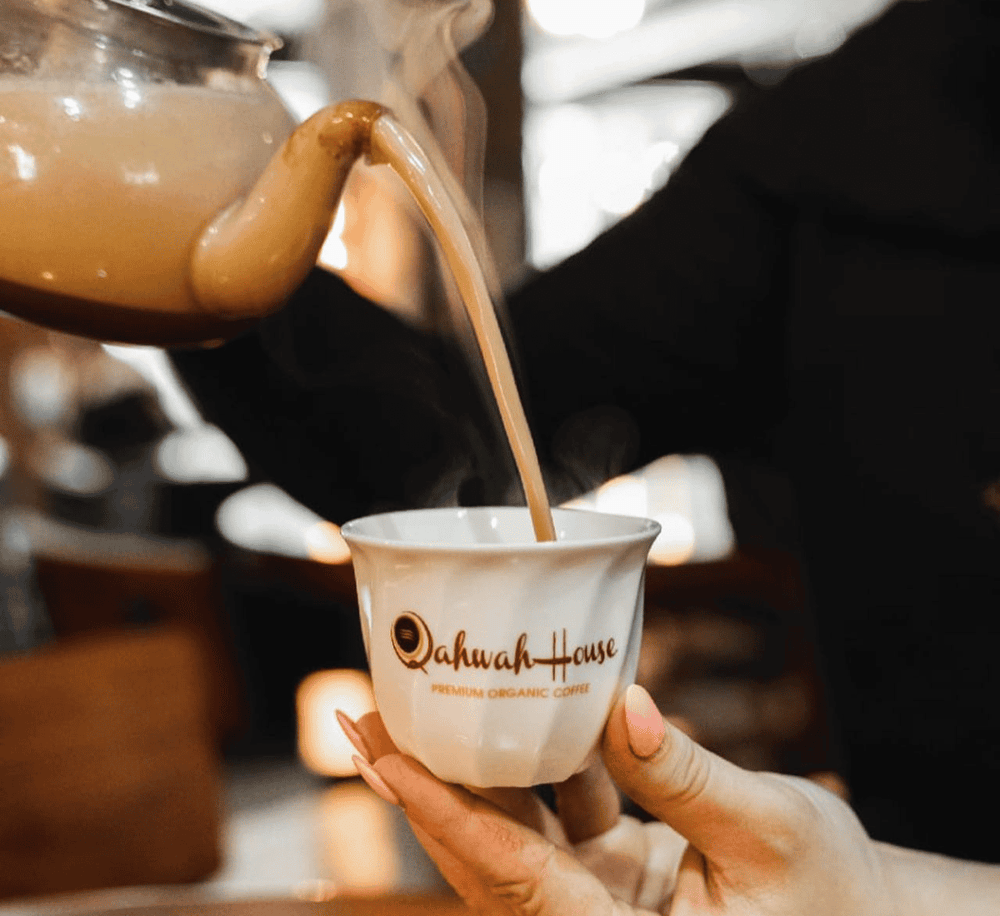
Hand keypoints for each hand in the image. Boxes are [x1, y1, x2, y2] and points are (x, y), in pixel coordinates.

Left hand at [337, 685, 896, 914]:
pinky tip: (516, 709)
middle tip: (364, 720)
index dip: (443, 818)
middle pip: (485, 859)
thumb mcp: (772, 830)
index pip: (514, 879)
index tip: (384, 760)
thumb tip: (621, 706)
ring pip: (509, 834)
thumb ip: (689, 776)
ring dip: (461, 773)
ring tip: (412, 705)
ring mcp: (594, 900)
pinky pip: (552, 816)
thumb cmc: (833, 896)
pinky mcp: (606, 872)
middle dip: (420, 789)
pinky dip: (531, 766)